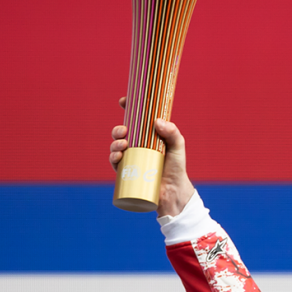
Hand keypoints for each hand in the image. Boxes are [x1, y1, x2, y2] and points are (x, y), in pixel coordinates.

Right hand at [109, 97, 195, 216]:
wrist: (173, 190)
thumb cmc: (176, 166)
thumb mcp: (178, 146)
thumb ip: (172, 132)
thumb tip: (156, 122)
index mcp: (148, 136)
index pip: (136, 120)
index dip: (128, 108)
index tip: (123, 101)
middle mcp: (137, 145)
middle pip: (122, 132)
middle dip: (118, 129)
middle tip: (124, 131)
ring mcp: (131, 158)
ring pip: (115, 146)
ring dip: (114, 142)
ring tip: (123, 144)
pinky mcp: (127, 172)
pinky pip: (115, 163)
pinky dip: (113, 158)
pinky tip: (117, 156)